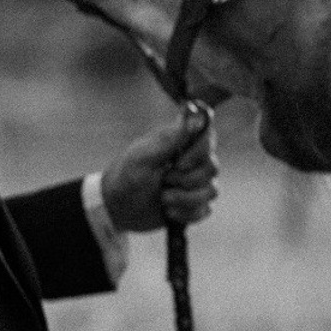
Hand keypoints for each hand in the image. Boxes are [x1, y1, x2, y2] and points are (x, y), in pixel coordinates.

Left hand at [99, 104, 218, 231]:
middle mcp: (192, 160)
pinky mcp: (194, 204)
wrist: (117, 208)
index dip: (200, 152)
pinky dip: (186, 213)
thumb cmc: (126, 176)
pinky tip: (169, 211)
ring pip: (211, 191)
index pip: (208, 137)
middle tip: (164, 180)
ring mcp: (194, 183)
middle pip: (213, 167)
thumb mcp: (144, 157)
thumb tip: (196, 116)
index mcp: (180, 142)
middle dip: (187, 179)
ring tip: (163, 199)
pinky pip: (204, 210)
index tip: (179, 163)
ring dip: (185, 198)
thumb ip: (171, 138)